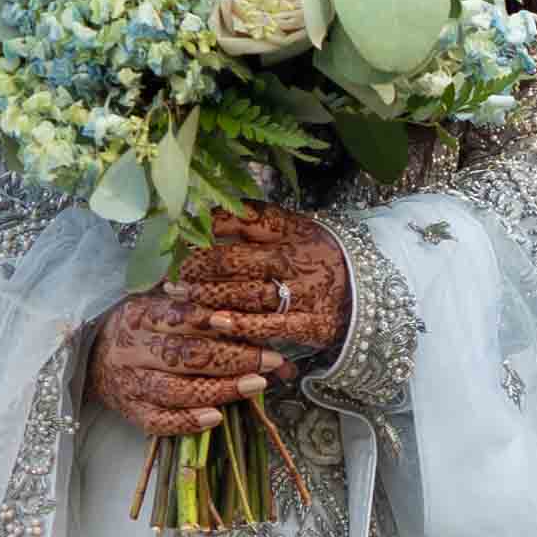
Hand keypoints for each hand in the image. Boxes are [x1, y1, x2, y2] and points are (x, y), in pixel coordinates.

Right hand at [88, 210, 345, 436]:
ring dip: (220, 389)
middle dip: (233, 357)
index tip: (250, 323)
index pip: (181, 317)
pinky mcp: (132, 412)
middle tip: (271, 359)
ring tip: (256, 385)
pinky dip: (188, 422)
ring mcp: (131, 384)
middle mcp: (133, 350)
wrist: (91, 357)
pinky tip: (216, 418)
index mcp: (140, 315)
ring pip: (177, 390)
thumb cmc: (141, 328)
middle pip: (186, 355)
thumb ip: (204, 310)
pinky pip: (160, 421)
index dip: (215, 320)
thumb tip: (258, 315)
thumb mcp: (162, 306)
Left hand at [179, 203, 351, 356]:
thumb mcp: (289, 227)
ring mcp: (306, 292)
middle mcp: (296, 258)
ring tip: (182, 300)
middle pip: (238, 262)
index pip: (240, 221)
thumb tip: (200, 210)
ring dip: (211, 298)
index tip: (175, 241)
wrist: (366, 286)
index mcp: (288, 229)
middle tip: (170, 280)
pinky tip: (218, 324)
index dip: (204, 230)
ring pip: (250, 295)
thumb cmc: (314, 254)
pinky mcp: (314, 323)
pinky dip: (245, 326)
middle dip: (198, 271)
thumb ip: (248, 219)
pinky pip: (274, 326)